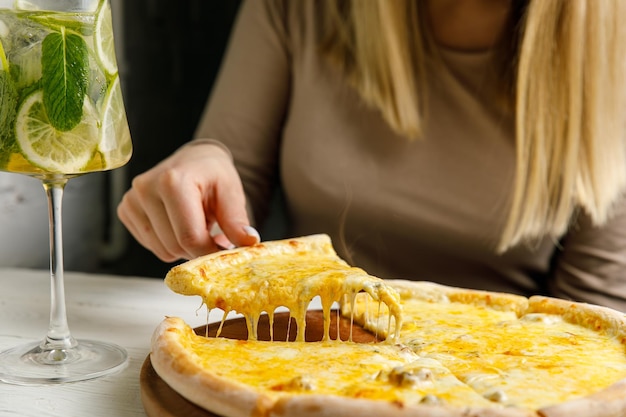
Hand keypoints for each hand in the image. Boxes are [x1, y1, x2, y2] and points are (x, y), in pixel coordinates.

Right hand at [117, 142, 259, 261]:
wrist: (195, 160)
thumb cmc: (213, 175)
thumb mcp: (232, 192)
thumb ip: (237, 220)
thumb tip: (248, 243)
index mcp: (173, 182)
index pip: (190, 237)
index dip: (210, 252)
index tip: (223, 250)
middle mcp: (146, 188)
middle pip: (175, 246)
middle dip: (198, 249)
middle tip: (213, 236)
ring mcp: (132, 199)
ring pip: (162, 250)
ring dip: (183, 247)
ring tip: (195, 224)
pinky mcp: (126, 209)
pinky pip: (151, 245)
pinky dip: (168, 242)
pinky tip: (178, 223)